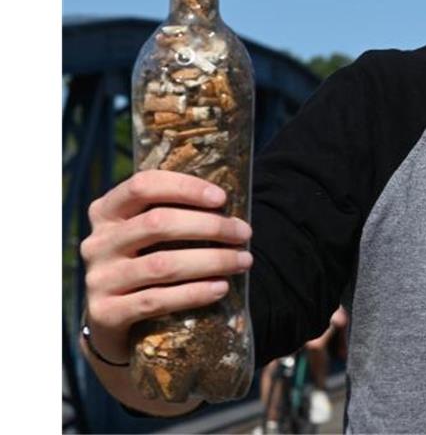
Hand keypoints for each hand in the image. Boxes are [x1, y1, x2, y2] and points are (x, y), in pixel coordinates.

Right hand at [79, 169, 253, 363]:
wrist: (111, 323)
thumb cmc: (145, 265)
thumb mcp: (149, 236)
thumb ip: (175, 216)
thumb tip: (231, 209)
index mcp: (107, 212)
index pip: (143, 185)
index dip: (185, 187)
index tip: (222, 199)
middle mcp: (97, 243)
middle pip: (158, 223)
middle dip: (210, 226)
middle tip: (245, 233)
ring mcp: (98, 279)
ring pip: (162, 265)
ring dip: (211, 261)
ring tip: (243, 261)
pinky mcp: (105, 314)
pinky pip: (156, 300)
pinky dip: (194, 293)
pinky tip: (221, 288)